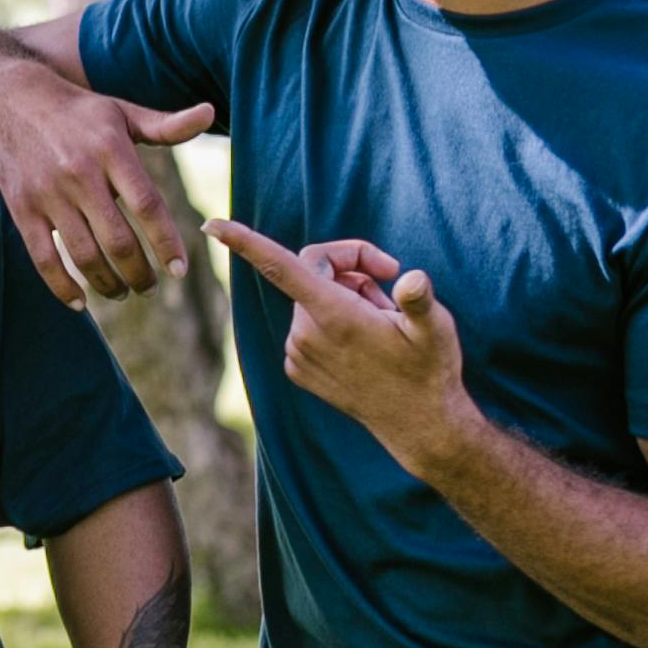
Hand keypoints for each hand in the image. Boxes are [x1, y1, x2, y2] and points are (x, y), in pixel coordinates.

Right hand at [0, 70, 212, 304]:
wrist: (11, 101)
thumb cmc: (79, 112)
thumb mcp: (122, 111)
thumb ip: (165, 126)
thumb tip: (209, 113)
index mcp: (111, 149)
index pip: (147, 205)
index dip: (166, 243)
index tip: (180, 270)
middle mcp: (80, 173)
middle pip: (118, 240)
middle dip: (140, 274)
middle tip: (151, 288)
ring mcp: (48, 194)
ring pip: (84, 255)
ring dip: (108, 284)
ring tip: (121, 292)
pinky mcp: (22, 209)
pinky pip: (44, 258)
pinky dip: (63, 286)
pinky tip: (80, 303)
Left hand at [211, 218, 473, 481]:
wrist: (418, 423)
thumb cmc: (429, 369)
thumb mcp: (435, 328)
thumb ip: (418, 298)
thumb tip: (410, 278)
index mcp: (332, 315)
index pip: (279, 267)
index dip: (245, 242)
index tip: (211, 225)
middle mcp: (306, 334)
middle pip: (312, 268)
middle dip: (349, 265)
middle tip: (387, 278)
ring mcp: (298, 354)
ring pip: (311, 296)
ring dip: (344, 295)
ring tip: (380, 319)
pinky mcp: (297, 369)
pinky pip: (307, 324)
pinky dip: (331, 319)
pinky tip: (362, 340)